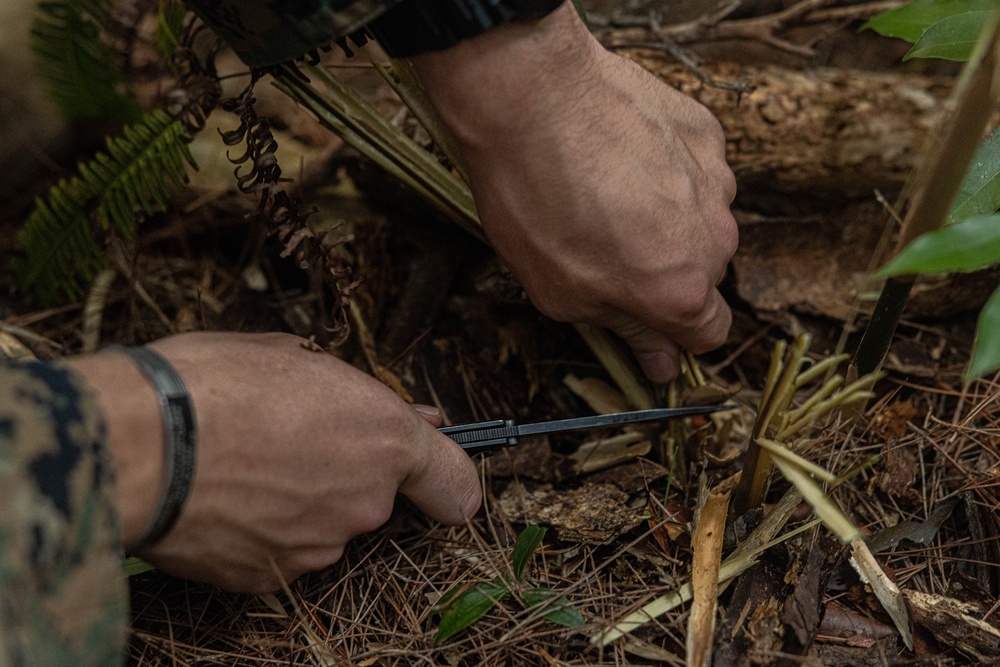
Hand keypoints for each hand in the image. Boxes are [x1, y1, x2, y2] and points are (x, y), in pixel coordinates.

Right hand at [67, 332, 480, 591]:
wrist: (136, 444)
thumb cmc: (213, 383)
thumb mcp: (296, 357)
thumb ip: (359, 394)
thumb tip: (404, 413)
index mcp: (384, 439)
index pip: (456, 481)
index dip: (449, 479)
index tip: (439, 481)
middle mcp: (365, 501)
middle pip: (376, 496)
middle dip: (346, 472)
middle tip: (291, 438)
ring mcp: (320, 546)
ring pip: (327, 523)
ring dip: (302, 500)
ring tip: (245, 462)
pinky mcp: (273, 578)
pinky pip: (283, 550)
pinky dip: (264, 530)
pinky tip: (226, 496)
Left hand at [411, 2, 737, 381]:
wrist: (532, 98)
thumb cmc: (535, 200)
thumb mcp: (561, 293)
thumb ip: (625, 329)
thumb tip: (662, 362)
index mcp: (679, 291)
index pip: (711, 334)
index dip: (677, 336)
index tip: (648, 325)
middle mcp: (714, 238)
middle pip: (704, 274)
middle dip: (665, 273)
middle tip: (607, 250)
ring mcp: (715, 180)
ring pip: (701, 220)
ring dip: (666, 220)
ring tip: (607, 197)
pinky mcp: (705, 132)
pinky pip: (696, 169)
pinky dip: (666, 172)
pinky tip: (620, 158)